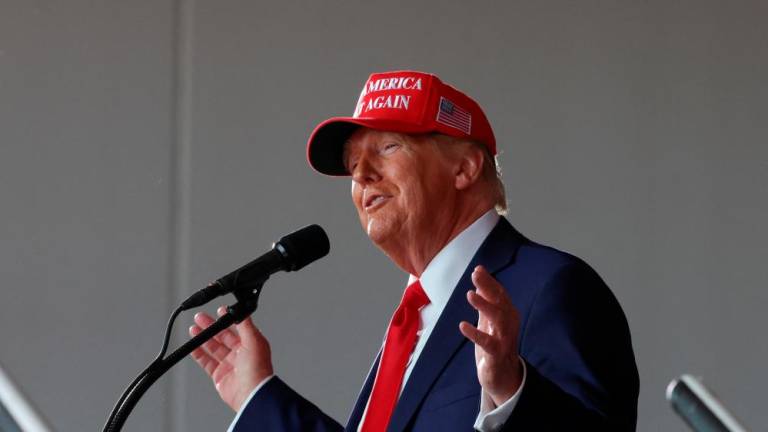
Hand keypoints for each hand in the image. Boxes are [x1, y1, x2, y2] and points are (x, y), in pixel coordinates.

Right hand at [189, 306, 273, 411]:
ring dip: (203, 338)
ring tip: (193, 329)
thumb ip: (246, 325)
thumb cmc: (258, 370)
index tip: (218, 310)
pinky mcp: (220, 375)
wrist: (251, 393)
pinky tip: (192, 347)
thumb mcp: (254, 341)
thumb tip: (241, 311)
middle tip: (200, 318)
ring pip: (213, 347)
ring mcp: (229, 364)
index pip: (237, 327)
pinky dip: (198, 354)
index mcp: (250, 344)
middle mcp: (240, 353)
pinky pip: (207, 362)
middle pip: (222, 336)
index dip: (227, 319)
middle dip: (211, 326)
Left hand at [459, 265, 522, 406]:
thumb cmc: (495, 343)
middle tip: (475, 275)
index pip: (500, 294)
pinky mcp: (496, 354)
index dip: (489, 281)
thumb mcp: (489, 320)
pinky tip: (463, 325)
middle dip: (488, 287)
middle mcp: (509, 324)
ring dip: (484, 306)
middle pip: (500, 302)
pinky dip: (476, 334)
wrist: (504, 375)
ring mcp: (504, 339)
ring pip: (498, 319)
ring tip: (470, 294)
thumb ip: (485, 301)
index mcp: (508, 314)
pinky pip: (488, 343)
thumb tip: (478, 278)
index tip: (478, 269)